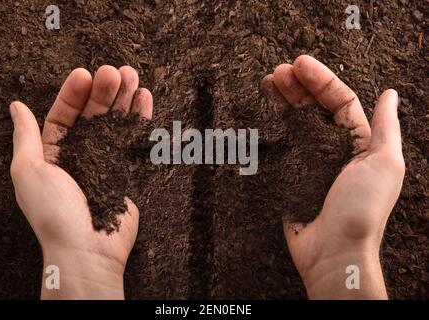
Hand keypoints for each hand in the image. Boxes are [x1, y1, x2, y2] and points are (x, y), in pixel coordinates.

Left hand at [10, 66, 152, 298]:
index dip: (73, 94)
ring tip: (132, 76)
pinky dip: (140, 118)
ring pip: (115, 122)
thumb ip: (26, 136)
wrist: (89, 249)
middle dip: (104, 91)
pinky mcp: (127, 169)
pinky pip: (134, 138)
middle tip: (116, 71)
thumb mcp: (29, 171)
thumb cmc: (54, 214)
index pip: (63, 115)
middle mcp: (80, 155)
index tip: (84, 74)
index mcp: (53, 154)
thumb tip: (16, 107)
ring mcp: (106, 161)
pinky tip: (144, 98)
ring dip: (124, 98)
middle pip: (93, 115)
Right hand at [262, 55, 404, 298]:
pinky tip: (261, 113)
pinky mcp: (288, 174)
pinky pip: (279, 145)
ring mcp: (308, 159)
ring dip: (281, 100)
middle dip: (296, 86)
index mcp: (357, 142)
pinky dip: (270, 127)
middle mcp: (332, 147)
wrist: (333, 252)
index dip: (320, 80)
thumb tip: (390, 94)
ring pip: (293, 122)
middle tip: (277, 72)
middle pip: (313, 107)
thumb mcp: (385, 165)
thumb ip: (385, 128)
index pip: (339, 101)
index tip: (299, 64)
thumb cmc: (361, 210)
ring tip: (266, 84)